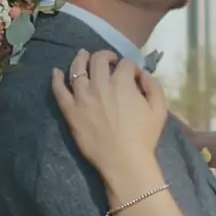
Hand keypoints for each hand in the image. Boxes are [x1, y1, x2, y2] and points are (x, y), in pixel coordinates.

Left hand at [50, 49, 170, 191]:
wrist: (124, 160)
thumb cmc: (143, 137)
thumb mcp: (160, 109)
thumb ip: (154, 86)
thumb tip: (143, 75)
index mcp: (122, 82)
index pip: (125, 63)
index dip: (131, 66)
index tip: (133, 74)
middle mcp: (100, 84)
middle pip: (99, 60)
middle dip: (106, 56)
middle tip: (109, 61)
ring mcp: (82, 97)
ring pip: (77, 70)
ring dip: (80, 59)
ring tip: (82, 55)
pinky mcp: (71, 111)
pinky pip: (59, 91)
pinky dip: (56, 79)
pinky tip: (56, 72)